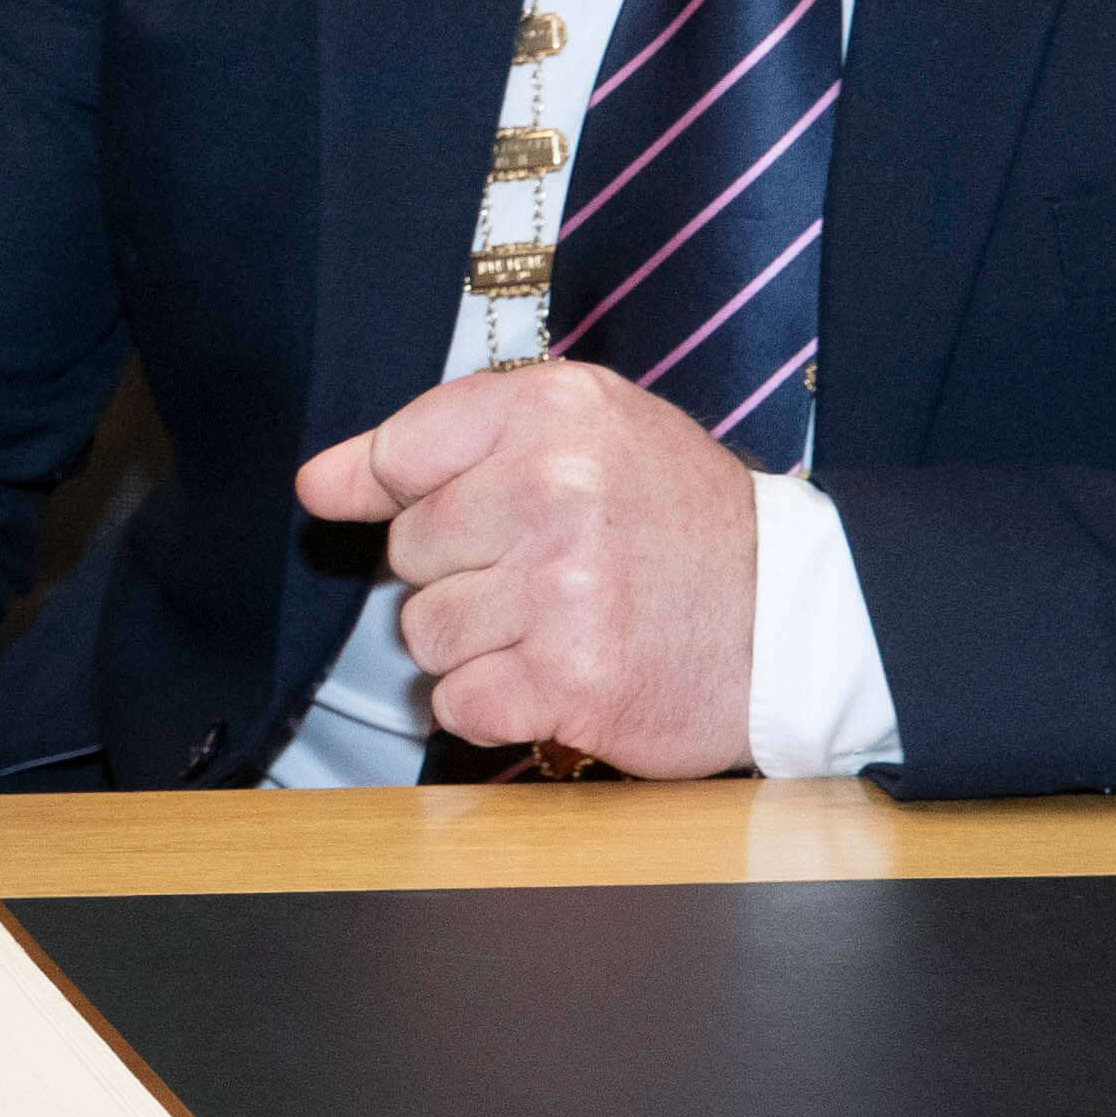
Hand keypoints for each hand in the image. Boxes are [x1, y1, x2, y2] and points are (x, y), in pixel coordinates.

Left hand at [294, 361, 760, 776]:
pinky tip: (550, 677)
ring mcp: (561, 591)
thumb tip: (319, 483)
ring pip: (424, 632)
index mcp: (553, 413)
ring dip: (475, 643)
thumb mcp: (588, 431)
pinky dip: (494, 703)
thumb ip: (449, 439)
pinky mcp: (569, 683)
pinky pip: (457, 702)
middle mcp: (554, 491)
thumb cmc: (679, 522)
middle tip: (539, 572)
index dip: (391, 491)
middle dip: (458, 572)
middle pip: (407, 551)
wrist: (796, 617)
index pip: (399, 452)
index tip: (413, 509)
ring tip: (553, 624)